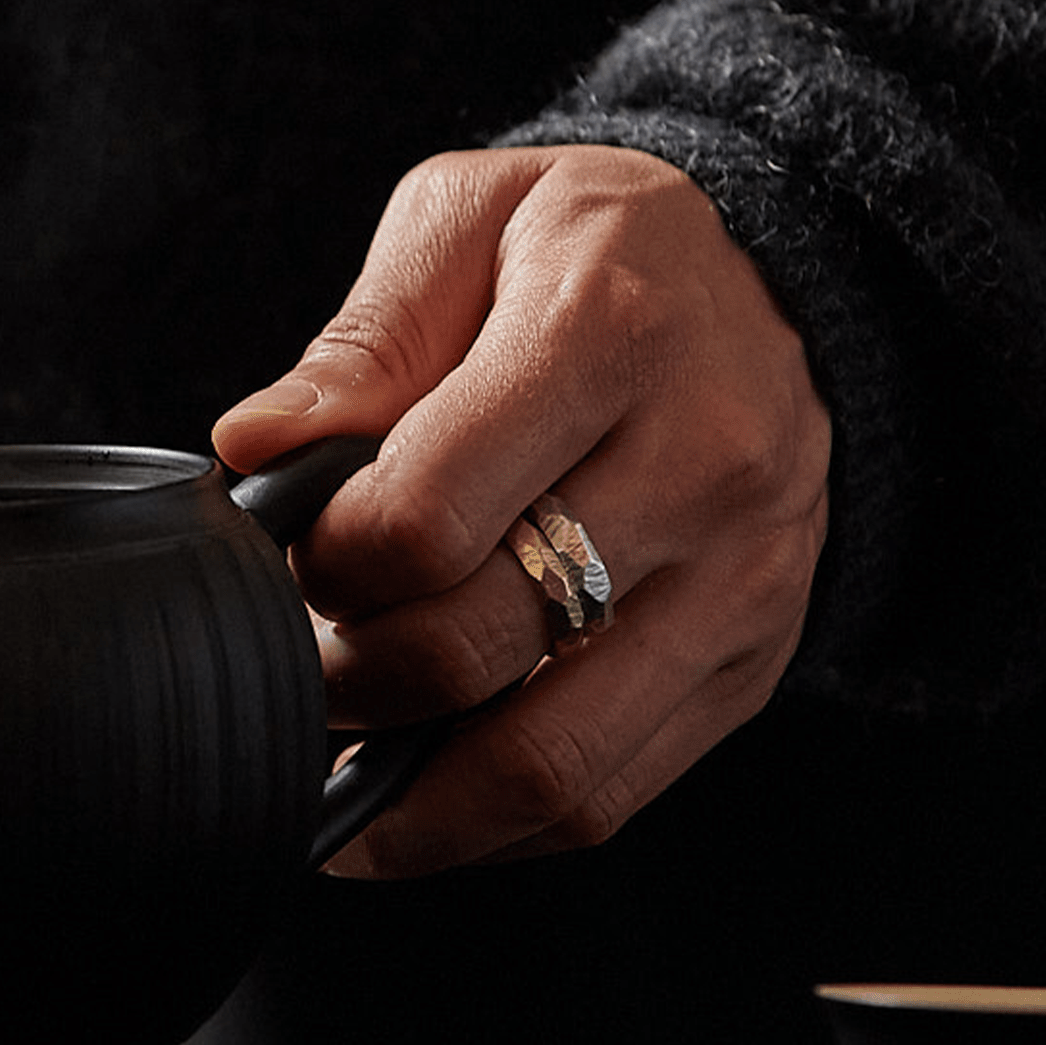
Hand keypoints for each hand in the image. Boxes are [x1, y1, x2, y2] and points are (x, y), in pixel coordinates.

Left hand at [212, 146, 830, 874]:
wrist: (789, 277)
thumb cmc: (596, 247)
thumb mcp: (470, 219)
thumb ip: (362, 342)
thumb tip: (257, 453)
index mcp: (610, 334)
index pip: (425, 517)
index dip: (323, 561)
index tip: (298, 550)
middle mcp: (700, 467)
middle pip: (474, 650)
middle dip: (347, 680)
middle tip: (303, 655)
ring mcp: (739, 583)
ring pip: (548, 768)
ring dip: (408, 800)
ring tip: (338, 769)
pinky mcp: (750, 666)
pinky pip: (604, 799)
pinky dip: (488, 825)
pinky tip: (418, 791)